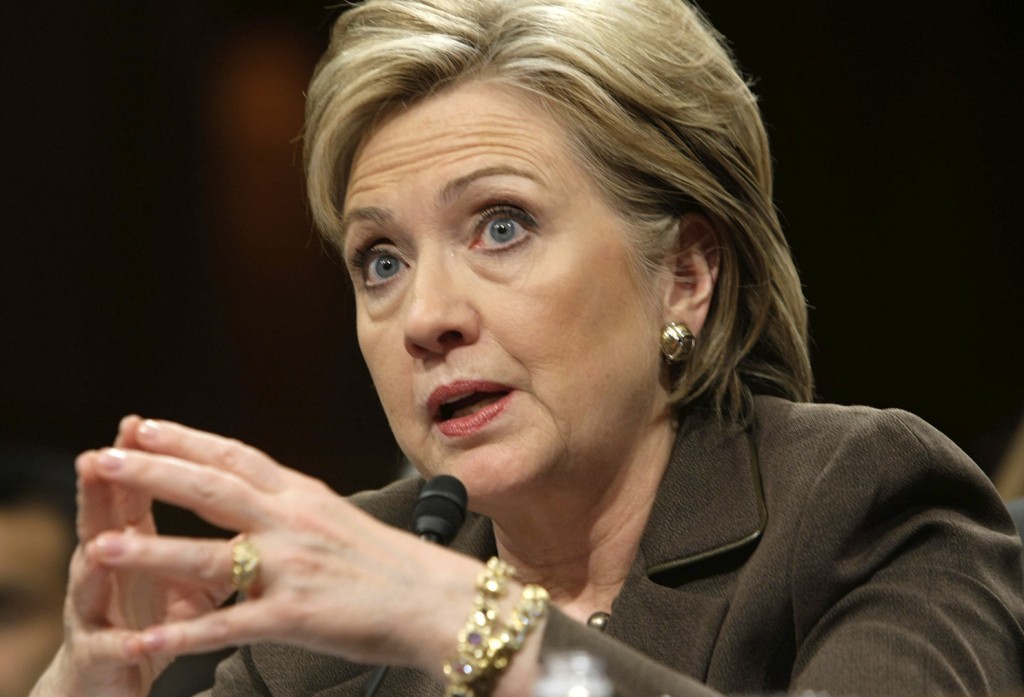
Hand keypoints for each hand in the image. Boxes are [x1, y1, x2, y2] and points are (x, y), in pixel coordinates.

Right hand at [32, 416, 228, 696]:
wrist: (113, 682)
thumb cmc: (151, 618)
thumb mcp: (188, 576)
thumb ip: (211, 540)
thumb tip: (250, 502)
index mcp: (134, 543)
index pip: (133, 492)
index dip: (138, 462)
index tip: (139, 422)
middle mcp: (107, 570)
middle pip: (104, 523)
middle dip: (103, 492)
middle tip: (97, 457)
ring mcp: (98, 612)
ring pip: (95, 581)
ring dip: (102, 562)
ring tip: (101, 545)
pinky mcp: (102, 657)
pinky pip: (114, 650)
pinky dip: (126, 644)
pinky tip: (136, 641)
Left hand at [73, 417, 481, 679]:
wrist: (439, 600)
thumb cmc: (396, 563)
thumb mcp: (342, 517)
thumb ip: (296, 506)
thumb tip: (259, 495)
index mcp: (304, 495)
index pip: (235, 456)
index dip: (185, 440)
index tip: (142, 427)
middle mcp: (294, 521)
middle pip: (212, 490)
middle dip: (152, 473)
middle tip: (101, 459)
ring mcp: (293, 567)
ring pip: (210, 556)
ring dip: (152, 550)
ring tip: (102, 545)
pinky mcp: (296, 616)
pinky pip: (229, 625)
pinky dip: (184, 635)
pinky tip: (146, 639)